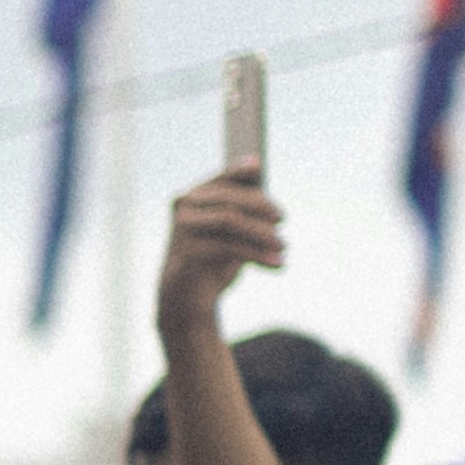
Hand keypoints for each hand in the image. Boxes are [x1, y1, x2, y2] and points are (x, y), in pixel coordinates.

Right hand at [157, 168, 285, 336]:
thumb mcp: (231, 230)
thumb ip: (241, 205)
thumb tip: (258, 176)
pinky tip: (275, 264)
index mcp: (190, 197)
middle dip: (260, 206)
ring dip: (262, 232)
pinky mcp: (185, 252)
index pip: (220, 178)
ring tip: (283, 246)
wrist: (188, 297)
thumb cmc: (213, 259)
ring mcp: (180, 229)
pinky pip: (226, 246)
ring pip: (229, 219)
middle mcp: (182, 209)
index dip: (238, 170)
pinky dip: (256, 254)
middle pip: (228, 198)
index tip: (260, 167)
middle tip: (283, 219)